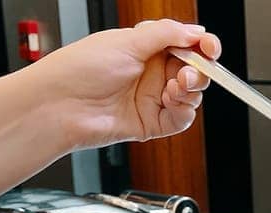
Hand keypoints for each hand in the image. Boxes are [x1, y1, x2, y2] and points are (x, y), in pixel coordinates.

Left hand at [28, 19, 221, 150]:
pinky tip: (171, 102)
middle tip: (189, 71)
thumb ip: (166, 34)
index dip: (202, 45)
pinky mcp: (151, 123)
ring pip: (191, 95)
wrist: (60, 105)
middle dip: (198, 70)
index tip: (209, 47)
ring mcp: (152, 98)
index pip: (185, 44)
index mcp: (145, 47)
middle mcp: (150, 73)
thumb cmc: (80, 69)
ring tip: (175, 86)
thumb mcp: (127, 41)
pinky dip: (183, 111)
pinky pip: (181, 119)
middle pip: (193, 70)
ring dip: (190, 90)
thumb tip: (195, 31)